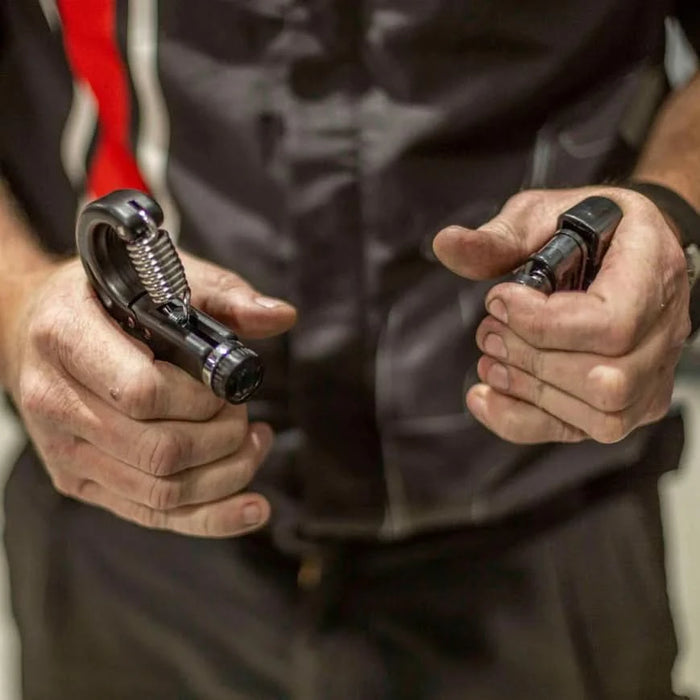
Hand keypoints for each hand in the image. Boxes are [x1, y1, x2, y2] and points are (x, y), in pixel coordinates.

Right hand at [2, 253, 296, 535]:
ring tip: (253, 442)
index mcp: (66, 338)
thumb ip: (223, 296)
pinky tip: (252, 508)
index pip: (142, 392)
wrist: (33, 330)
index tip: (226, 388)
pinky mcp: (79, 481)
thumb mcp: (157, 277)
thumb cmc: (102, 299)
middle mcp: (56, 401)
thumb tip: (281, 316)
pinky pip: (150, 515)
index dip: (200, 398)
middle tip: (242, 412)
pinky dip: (211, 516)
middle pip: (159, 451)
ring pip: (161, 492)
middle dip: (223, 437)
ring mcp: (65, 450)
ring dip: (227, 473)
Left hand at [432, 187, 690, 443]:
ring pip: (602, 418)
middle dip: (530, 361)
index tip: (499, 300)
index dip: (542, 323)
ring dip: (529, 393)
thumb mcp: (544, 214)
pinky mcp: (631, 403)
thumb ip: (499, 236)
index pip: (612, 324)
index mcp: (651, 271)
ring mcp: (652, 375)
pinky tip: (485, 397)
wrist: (628, 249)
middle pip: (606, 381)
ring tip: (490, 360)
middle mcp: (663, 331)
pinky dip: (522, 421)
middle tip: (490, 332)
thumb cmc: (591, 229)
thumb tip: (446, 244)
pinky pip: (581, 432)